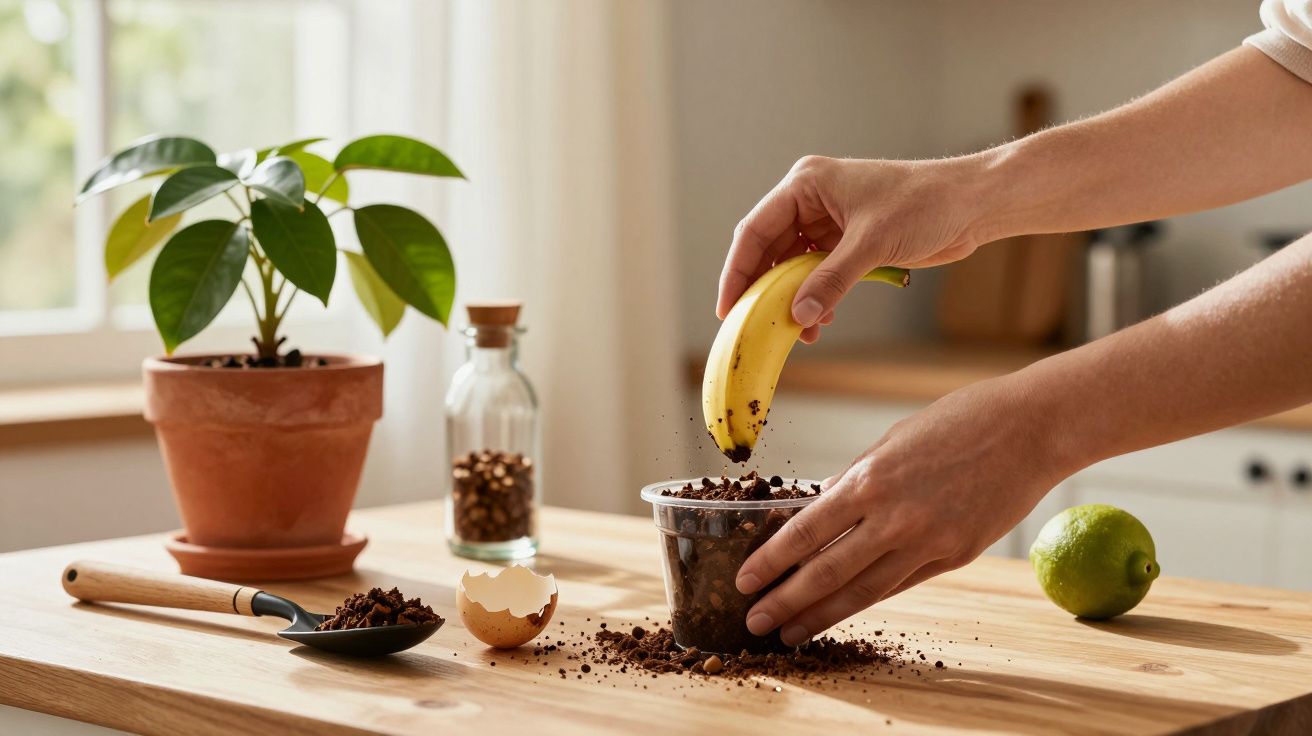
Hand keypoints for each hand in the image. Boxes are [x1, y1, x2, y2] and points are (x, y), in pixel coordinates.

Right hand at [718, 155, 990, 342]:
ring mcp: (829, 222)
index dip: (738, 271)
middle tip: (755, 326)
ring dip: (793, 299)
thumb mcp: (872, 243)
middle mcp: (811, 201)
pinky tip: (820, 321)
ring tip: (797, 331)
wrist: (972, 205)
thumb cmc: (925, 204)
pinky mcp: (848, 242)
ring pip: (793, 267)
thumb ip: (832, 280)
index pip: (755, 230)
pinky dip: (816, 298)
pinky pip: (817, 275)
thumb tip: (798, 315)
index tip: (728, 307)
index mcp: (806, 184)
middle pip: (769, 251)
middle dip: (766, 290)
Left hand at [734, 374, 1070, 645]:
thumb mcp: (892, 441)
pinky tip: (845, 611)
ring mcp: (927, 542)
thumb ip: (856, 480)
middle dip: (785, 601)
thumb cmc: (959, 421)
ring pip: (862, 590)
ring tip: (791, 632)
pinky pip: (901, 583)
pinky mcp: (955, 556)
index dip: (770, 562)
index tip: (746, 581)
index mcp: (869, 480)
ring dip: (821, 615)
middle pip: (826, 572)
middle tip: (754, 622)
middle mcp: (894, 518)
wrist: (1030, 429)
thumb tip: (823, 510)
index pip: (805, 533)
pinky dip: (868, 599)